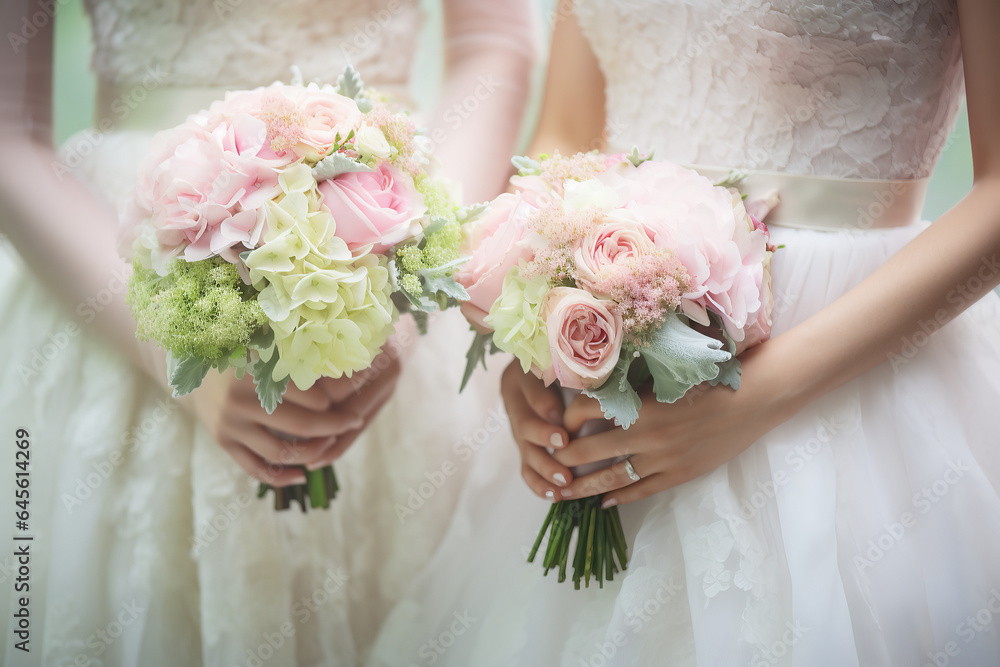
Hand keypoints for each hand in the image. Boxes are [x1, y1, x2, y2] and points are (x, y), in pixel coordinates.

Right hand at [190, 351, 401, 485]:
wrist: (191, 362)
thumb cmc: (244, 346)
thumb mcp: (270, 336)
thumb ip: (305, 343)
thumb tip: (360, 349)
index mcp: (258, 367)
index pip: (316, 392)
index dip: (344, 391)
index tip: (363, 388)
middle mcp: (242, 397)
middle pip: (305, 424)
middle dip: (336, 424)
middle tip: (355, 419)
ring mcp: (230, 422)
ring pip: (283, 452)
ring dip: (315, 452)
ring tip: (332, 444)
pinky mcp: (223, 440)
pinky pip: (256, 468)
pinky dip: (282, 477)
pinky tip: (304, 474)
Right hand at [500, 360, 574, 499]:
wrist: (546, 367)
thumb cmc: (563, 363)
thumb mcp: (561, 361)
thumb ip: (569, 372)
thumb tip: (586, 389)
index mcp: (520, 375)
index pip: (529, 389)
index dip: (543, 404)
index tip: (560, 415)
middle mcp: (513, 400)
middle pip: (523, 423)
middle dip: (543, 437)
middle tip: (564, 445)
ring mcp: (517, 425)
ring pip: (525, 450)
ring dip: (544, 467)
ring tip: (563, 481)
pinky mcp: (524, 445)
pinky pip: (526, 467)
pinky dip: (539, 483)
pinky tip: (554, 494)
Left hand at [552, 344, 797, 506]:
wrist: (753, 400)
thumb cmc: (710, 378)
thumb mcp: (665, 374)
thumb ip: (632, 383)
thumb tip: (597, 386)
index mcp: (638, 402)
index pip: (585, 410)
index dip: (566, 418)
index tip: (557, 423)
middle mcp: (644, 433)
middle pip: (589, 449)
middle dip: (563, 458)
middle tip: (545, 464)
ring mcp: (661, 457)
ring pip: (610, 477)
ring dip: (583, 486)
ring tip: (562, 493)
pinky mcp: (678, 474)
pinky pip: (641, 490)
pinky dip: (619, 497)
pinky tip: (603, 502)